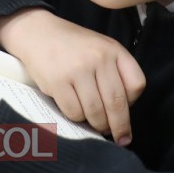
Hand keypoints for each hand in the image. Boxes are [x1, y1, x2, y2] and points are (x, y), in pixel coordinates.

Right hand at [0, 8, 145, 145]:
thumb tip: (121, 113)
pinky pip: (74, 112)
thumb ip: (115, 72)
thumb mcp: (100, 48)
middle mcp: (99, 58)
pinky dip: (77, 118)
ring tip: (95, 125)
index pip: (136, 84)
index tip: (126, 113)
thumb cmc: (72, 46)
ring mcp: (78, 69)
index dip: (133, 103)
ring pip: (96, 112)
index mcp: (113, 49)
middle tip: (120, 138)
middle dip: (119, 127)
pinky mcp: (58, 81)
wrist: (38, 33)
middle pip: (117, 103)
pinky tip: (76, 112)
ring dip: (97, 125)